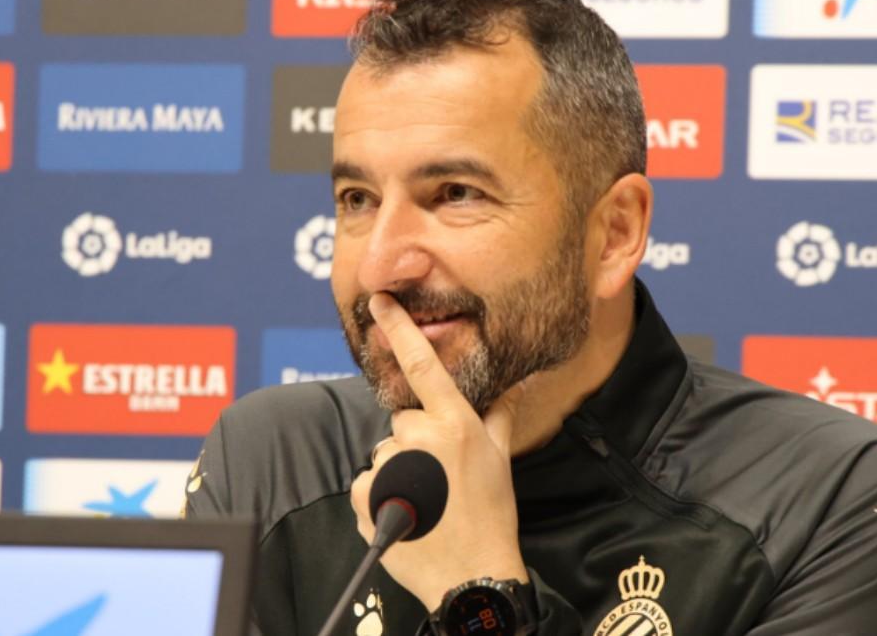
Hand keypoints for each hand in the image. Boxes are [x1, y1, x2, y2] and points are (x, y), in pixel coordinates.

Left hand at [349, 292, 528, 611]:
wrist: (471, 575)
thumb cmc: (492, 517)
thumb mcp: (501, 461)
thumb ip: (498, 417)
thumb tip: (510, 386)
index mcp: (456, 423)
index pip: (423, 366)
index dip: (399, 329)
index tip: (379, 301)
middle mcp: (421, 438)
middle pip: (403, 421)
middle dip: (417, 442)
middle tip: (441, 476)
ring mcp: (391, 465)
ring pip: (387, 452)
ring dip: (401, 470)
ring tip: (428, 499)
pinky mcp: (366, 493)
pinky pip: (368, 481)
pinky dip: (382, 495)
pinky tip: (407, 513)